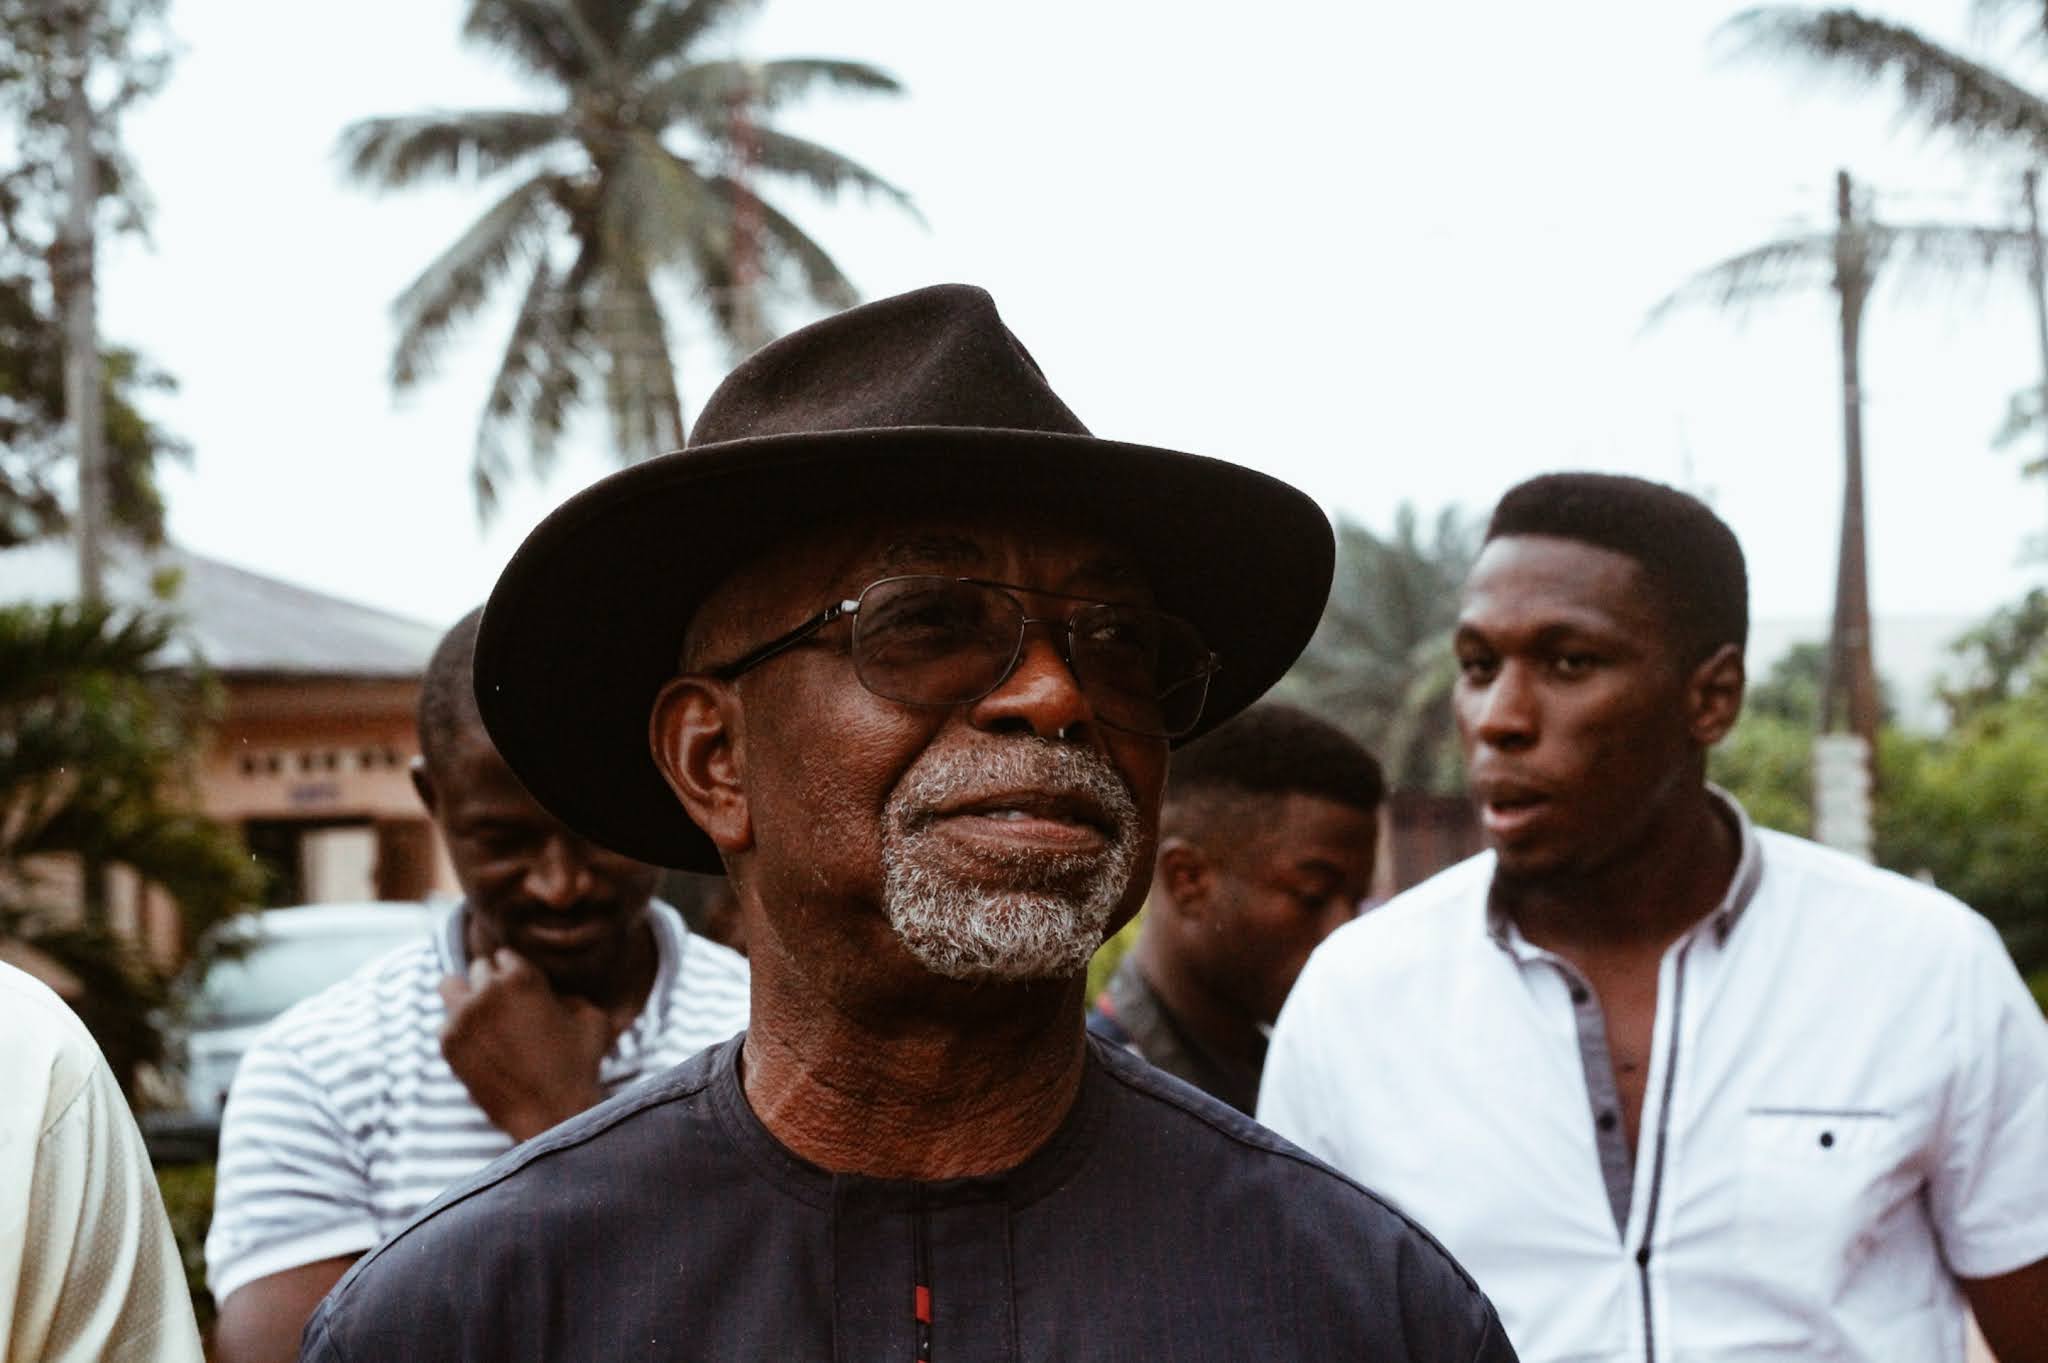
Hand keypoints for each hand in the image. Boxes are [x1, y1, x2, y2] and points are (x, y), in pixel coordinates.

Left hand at [439, 949, 623, 1142]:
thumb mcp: (591, 1019)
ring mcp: (462, 1017)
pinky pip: (445, 1023)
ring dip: (463, 996)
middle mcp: (487, 990)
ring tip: (479, 1015)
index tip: (520, 991)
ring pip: (449, 985)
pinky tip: (479, 1046)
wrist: (552, 1114)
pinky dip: (459, 1031)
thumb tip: (554, 997)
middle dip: (491, 984)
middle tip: (504, 1008)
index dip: (515, 973)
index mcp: (521, 977)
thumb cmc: (578, 1066)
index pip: (505, 956)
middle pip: (478, 969)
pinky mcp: (449, 1044)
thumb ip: (569, 996)